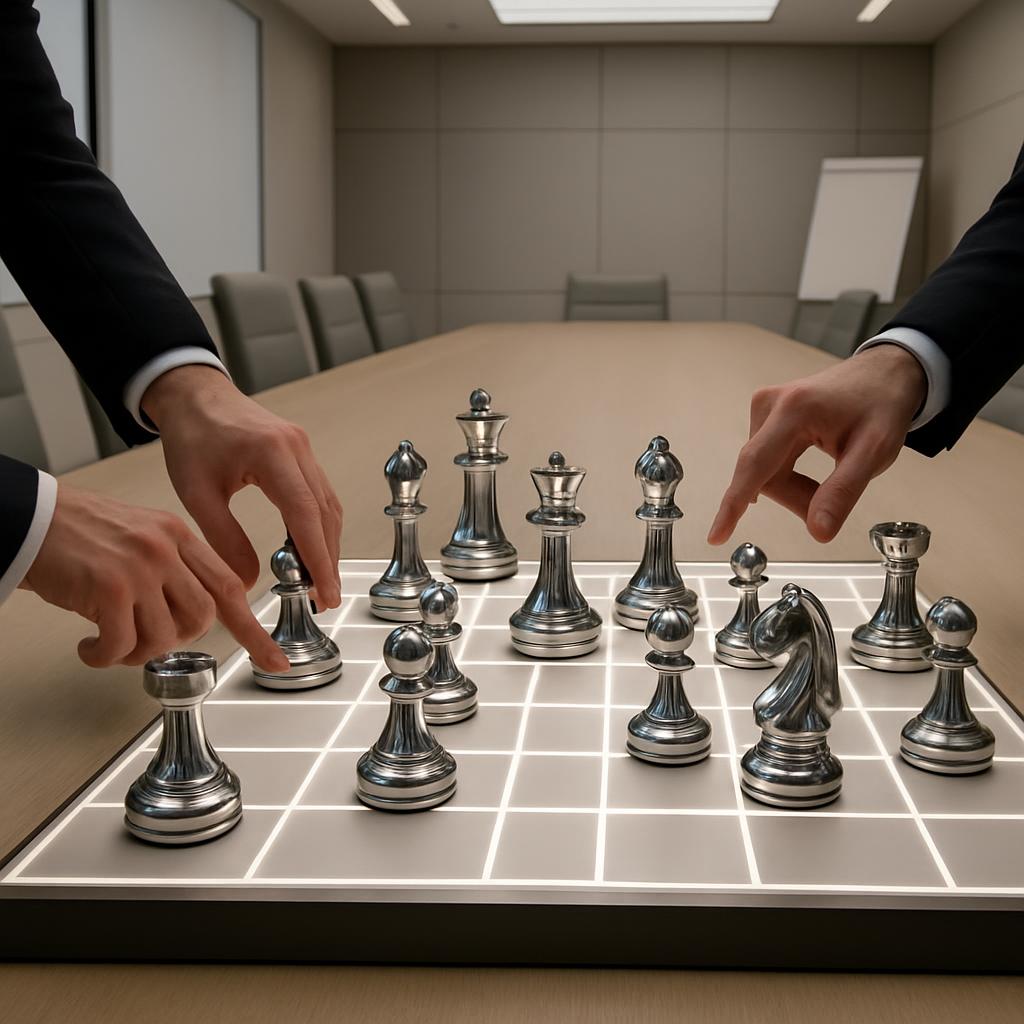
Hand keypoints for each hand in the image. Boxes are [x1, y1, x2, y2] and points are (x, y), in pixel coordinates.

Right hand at [22, 484, 289, 671]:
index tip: (273, 657)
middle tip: (144, 640)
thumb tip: (190, 619)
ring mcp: (141, 566)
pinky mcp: (110, 586)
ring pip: (165, 634)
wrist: (30, 517)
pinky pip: (122, 644)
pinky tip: (89, 647)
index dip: (253, 628)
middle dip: (177, 639)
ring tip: (110, 643)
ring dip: (137, 651)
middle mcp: (166, 547)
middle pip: (202, 616)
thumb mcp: (142, 537)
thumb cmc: (79, 534)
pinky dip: (105, 656)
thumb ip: (174, 570)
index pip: (230, 587)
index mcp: (180, 536)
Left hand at [142, 365, 341, 609]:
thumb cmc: (191, 436)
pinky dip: (318, 525)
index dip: (318, 558)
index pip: (305, 514)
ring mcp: (303, 448)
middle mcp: (297, 448)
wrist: (194, 395)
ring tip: (317, 581)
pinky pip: (319, 494)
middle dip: (328, 558)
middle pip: (325, 513)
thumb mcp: (197, 493)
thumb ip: (224, 539)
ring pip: (328, 505)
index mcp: (271, 453)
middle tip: (325, 597)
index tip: (325, 591)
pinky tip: (308, 549)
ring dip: (326, 544)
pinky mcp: (301, 452)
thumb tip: (248, 581)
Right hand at [708, 344, 926, 545]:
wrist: (884, 373)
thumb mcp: (874, 453)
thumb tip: (818, 532)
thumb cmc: (882, 406)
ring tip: (831, 477)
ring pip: (763, 471)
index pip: (755, 465)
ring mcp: (764, 406)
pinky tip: (813, 466)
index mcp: (794, 410)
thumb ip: (843, 492)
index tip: (716, 535)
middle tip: (833, 504)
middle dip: (795, 497)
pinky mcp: (765, 412)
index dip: (734, 505)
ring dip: (793, 487)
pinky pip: (766, 460)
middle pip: (763, 474)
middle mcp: (769, 404)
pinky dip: (788, 473)